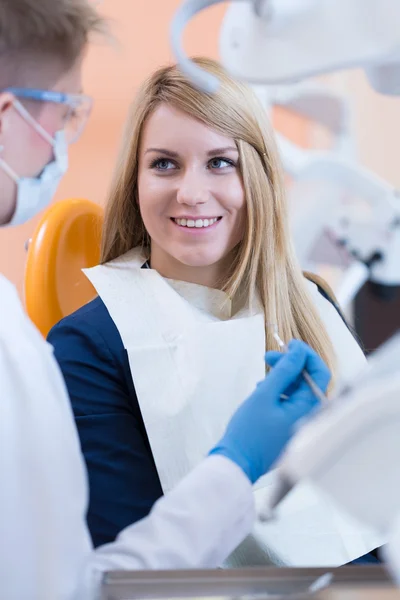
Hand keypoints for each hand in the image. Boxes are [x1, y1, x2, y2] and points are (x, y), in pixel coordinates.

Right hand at [209, 340, 330, 483]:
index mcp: (308, 408)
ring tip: (261, 381)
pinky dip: (277, 393)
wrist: (237, 462)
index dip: (306, 355)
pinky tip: (261, 395)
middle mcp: (309, 416)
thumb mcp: (265, 394)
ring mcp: (299, 424)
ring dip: (281, 379)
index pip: (319, 373)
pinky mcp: (289, 428)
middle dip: (289, 365)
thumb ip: (284, 370)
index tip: (290, 344)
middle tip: (268, 357)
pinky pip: (289, 403)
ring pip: (296, 391)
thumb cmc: (249, 431)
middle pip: (307, 380)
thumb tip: (298, 351)